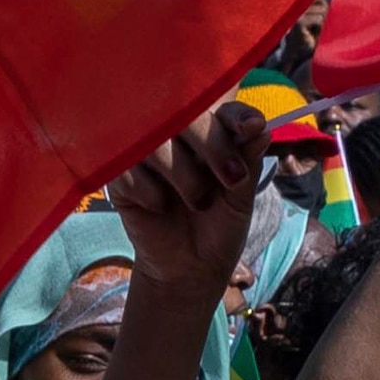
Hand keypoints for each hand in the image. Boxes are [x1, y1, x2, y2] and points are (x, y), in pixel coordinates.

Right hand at [108, 102, 270, 303]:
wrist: (191, 269)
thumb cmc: (219, 228)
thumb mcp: (240, 198)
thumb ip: (247, 162)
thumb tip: (261, 129)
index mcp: (210, 135)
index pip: (222, 110)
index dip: (236, 116)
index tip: (251, 128)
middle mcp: (176, 136)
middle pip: (186, 115)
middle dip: (213, 144)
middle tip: (230, 178)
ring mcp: (145, 153)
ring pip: (156, 141)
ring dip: (183, 175)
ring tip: (198, 203)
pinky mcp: (118, 175)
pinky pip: (127, 168)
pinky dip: (150, 191)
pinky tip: (160, 207)